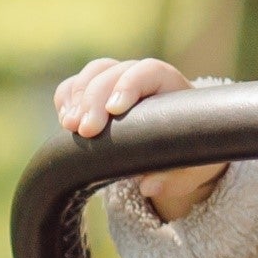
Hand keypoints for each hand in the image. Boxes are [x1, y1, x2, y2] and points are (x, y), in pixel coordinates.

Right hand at [53, 57, 221, 218]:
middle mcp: (140, 77)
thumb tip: (149, 186)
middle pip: (113, 72)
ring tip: (70, 127)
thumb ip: (175, 178)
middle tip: (84, 131)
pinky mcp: (95, 94)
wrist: (178, 150)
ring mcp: (116, 82)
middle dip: (94, 99)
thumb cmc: (190, 154)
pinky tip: (65, 121)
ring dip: (77, 97)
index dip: (129, 85)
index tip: (114, 110)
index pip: (148, 71)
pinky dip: (66, 99)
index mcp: (169, 85)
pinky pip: (75, 87)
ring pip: (92, 74)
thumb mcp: (192, 169)